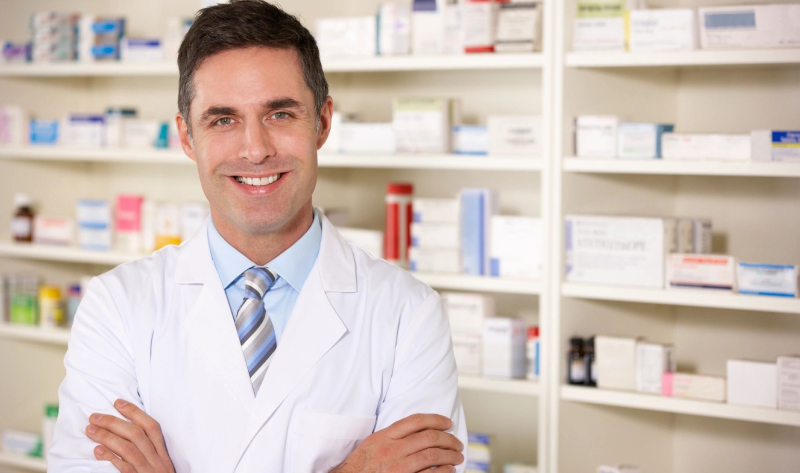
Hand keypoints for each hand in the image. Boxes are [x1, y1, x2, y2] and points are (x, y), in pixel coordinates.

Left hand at [85, 399, 174, 472]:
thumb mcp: (160, 469)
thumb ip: (149, 454)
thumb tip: (127, 437)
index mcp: (164, 456)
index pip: (152, 427)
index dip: (135, 412)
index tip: (118, 402)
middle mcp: (158, 462)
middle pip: (137, 434)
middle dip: (115, 422)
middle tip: (94, 416)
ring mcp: (149, 472)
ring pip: (129, 448)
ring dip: (107, 437)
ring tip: (90, 430)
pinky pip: (124, 468)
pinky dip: (110, 458)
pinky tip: (97, 451)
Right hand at [330, 413, 463, 472]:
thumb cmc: (359, 466)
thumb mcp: (372, 444)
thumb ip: (391, 436)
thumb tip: (417, 431)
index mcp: (384, 436)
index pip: (416, 421)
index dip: (436, 420)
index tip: (447, 423)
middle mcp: (392, 449)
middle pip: (429, 438)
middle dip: (448, 439)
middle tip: (457, 443)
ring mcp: (398, 467)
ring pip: (432, 455)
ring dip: (449, 456)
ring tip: (457, 457)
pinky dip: (443, 472)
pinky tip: (449, 471)